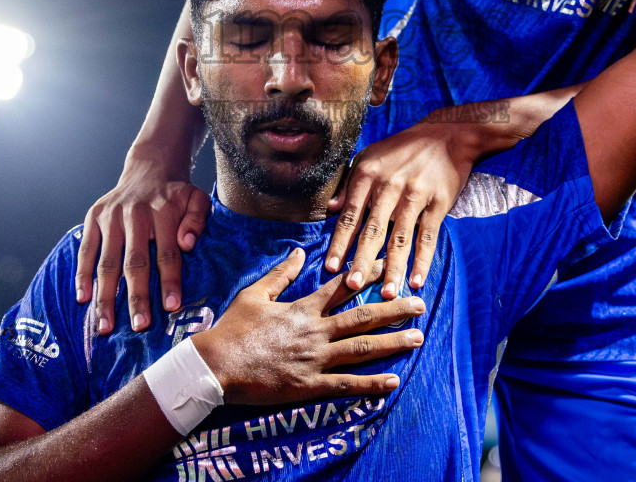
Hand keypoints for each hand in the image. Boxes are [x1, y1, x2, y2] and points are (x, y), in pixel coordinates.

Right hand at [76, 155, 210, 335]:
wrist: (149, 170)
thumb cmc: (176, 195)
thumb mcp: (197, 198)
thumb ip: (197, 220)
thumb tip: (187, 244)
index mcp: (163, 211)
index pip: (167, 253)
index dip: (169, 281)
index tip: (171, 307)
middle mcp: (134, 214)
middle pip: (135, 262)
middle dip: (136, 297)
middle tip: (139, 326)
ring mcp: (111, 217)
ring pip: (107, 262)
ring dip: (105, 296)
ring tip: (105, 325)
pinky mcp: (93, 218)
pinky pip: (86, 251)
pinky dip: (82, 275)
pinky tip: (83, 299)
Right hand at [192, 249, 425, 403]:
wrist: (215, 365)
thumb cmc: (232, 329)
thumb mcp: (255, 294)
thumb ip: (280, 274)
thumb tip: (298, 250)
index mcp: (303, 308)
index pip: (342, 287)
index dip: (368, 274)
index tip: (390, 264)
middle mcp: (315, 331)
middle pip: (362, 316)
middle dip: (394, 308)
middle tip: (420, 304)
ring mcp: (314, 359)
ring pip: (361, 349)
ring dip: (392, 342)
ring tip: (417, 337)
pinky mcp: (308, 386)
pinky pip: (346, 384)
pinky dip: (371, 384)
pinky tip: (393, 381)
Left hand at [324, 114, 477, 297]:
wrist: (447, 134)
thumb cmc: (402, 149)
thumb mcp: (369, 157)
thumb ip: (349, 184)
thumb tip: (330, 210)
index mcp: (367, 174)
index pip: (350, 216)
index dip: (339, 243)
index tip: (329, 267)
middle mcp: (390, 186)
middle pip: (373, 229)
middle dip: (362, 260)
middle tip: (352, 285)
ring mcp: (415, 195)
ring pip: (401, 237)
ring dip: (393, 267)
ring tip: (387, 293)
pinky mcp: (439, 203)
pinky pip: (428, 236)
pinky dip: (423, 260)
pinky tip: (417, 280)